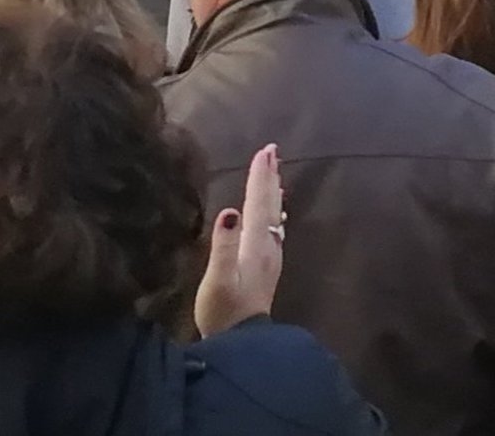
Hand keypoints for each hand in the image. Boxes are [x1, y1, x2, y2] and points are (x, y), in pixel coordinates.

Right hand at [194, 144, 283, 337]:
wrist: (243, 345)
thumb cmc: (224, 311)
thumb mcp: (219, 279)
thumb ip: (224, 245)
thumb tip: (230, 211)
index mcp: (255, 244)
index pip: (258, 203)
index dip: (260, 177)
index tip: (264, 151)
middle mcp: (267, 246)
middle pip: (270, 205)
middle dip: (270, 177)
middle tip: (273, 150)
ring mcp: (269, 257)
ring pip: (274, 215)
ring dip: (273, 192)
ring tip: (275, 174)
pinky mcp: (266, 267)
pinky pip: (273, 227)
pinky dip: (273, 211)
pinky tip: (275, 213)